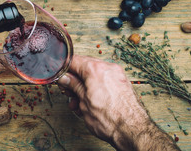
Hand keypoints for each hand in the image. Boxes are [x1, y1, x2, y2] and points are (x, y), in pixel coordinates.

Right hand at [58, 55, 179, 150]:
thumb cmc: (109, 119)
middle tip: (68, 91)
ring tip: (78, 102)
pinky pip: (104, 80)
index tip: (59, 75)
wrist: (132, 130)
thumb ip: (73, 85)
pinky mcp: (122, 83)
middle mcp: (108, 68)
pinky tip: (89, 101)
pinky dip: (95, 88)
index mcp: (95, 69)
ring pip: (94, 75)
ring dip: (83, 86)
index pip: (73, 60)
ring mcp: (117, 75)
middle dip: (74, 79)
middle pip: (84, 67)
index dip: (63, 69)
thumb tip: (65, 78)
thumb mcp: (83, 101)